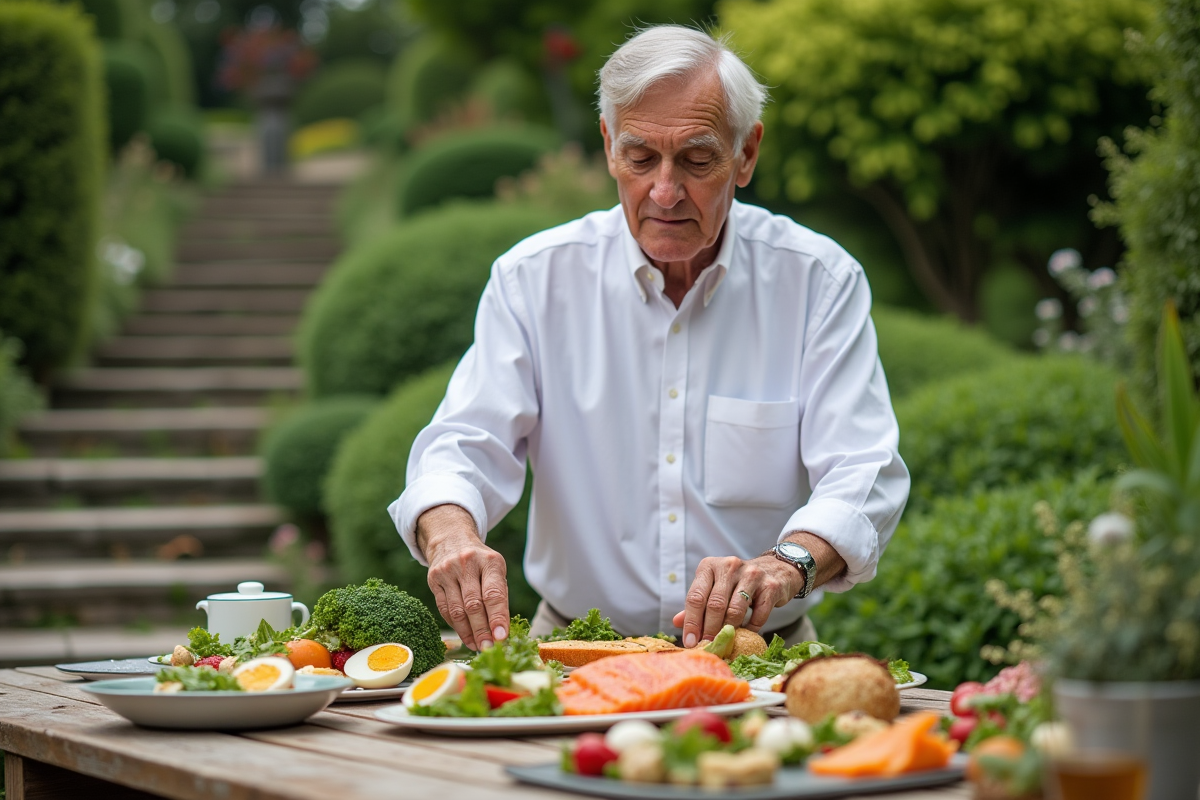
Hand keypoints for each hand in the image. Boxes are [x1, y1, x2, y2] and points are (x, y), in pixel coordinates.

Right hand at [417, 504, 509, 650]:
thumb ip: (499, 597)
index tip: (501, 637)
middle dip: (482, 630)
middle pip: (474, 605)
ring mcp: (448, 571)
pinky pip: (445, 609)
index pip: (493, 593)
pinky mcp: (434, 580)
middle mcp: (467, 564)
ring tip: (478, 646)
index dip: (497, 617)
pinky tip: (465, 636)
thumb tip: (501, 631)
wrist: (451, 540)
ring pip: (457, 610)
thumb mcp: (495, 570)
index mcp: (489, 561)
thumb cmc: (480, 563)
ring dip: (468, 632)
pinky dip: (456, 626)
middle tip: (489, 648)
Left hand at [671, 554, 802, 648]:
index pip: (695, 596)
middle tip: (707, 646)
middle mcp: (729, 566)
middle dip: (709, 629)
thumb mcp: (714, 586)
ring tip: (725, 642)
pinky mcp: (770, 585)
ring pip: (736, 609)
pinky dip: (751, 627)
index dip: (691, 622)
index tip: (690, 641)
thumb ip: (698, 603)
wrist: (775, 569)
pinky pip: (759, 613)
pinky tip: (747, 633)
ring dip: (729, 630)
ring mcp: (751, 574)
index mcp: (709, 566)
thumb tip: (677, 622)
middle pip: (715, 604)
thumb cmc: (738, 582)